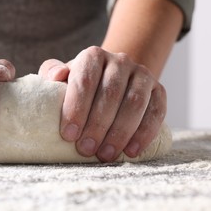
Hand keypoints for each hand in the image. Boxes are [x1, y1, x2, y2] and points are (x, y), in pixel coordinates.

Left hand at [39, 46, 165, 161]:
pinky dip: (144, 133)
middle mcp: (120, 61)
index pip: (85, 80)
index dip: (76, 108)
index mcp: (93, 56)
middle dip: (97, 125)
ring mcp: (142, 75)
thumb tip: (56, 76)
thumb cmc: (81, 84)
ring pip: (135, 103)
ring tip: (105, 155)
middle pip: (111, 93)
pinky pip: (157, 112)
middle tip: (85, 149)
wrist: (112, 82)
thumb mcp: (63, 76)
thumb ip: (52, 72)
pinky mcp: (159, 91)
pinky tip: (131, 151)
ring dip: (120, 132)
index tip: (68, 135)